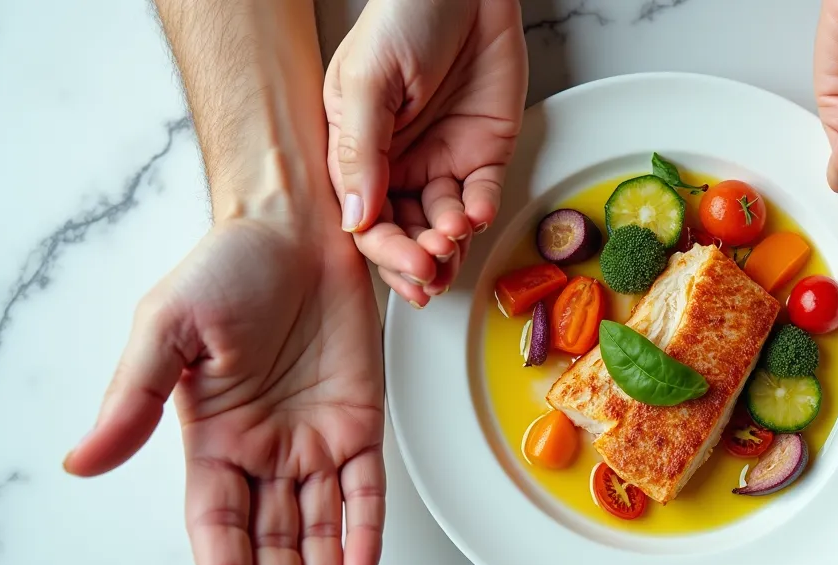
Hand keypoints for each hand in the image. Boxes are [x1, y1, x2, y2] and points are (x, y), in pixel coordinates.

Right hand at [64, 213, 384, 564]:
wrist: (298, 225)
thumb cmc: (228, 268)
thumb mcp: (167, 329)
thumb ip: (134, 399)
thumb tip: (83, 462)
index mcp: (211, 440)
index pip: (217, 528)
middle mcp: (263, 452)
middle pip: (271, 543)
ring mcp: (314, 439)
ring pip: (319, 528)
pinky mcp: (360, 420)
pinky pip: (366, 486)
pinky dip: (365, 527)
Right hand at [325, 0, 526, 307]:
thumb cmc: (404, 18)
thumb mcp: (368, 81)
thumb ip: (360, 151)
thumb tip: (353, 218)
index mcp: (356, 152)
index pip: (365, 220)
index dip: (384, 251)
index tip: (407, 264)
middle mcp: (397, 164)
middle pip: (405, 233)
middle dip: (420, 257)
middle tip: (434, 267)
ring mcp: (441, 160)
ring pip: (444, 224)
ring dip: (451, 242)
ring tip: (456, 237)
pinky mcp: (484, 153)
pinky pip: (482, 195)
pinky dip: (482, 211)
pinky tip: (478, 213)